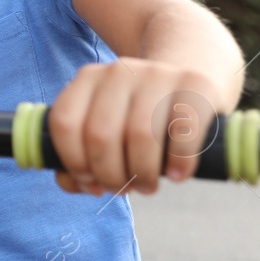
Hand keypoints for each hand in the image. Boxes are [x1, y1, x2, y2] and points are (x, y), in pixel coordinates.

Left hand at [47, 60, 220, 196]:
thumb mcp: (107, 129)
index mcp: (88, 79)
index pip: (64, 123)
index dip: (73, 161)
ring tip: (148, 186)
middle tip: (124, 188)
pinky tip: (177, 176)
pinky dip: (179, 162)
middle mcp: (119, 71)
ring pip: (140, 135)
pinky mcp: (195, 84)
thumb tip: (76, 184)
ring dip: (142, 174)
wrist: (191, 84)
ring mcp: (157, 74)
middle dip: (109, 175)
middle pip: (100, 134)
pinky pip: (183, 130)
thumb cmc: (140, 119)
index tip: (91, 182)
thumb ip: (80, 157)